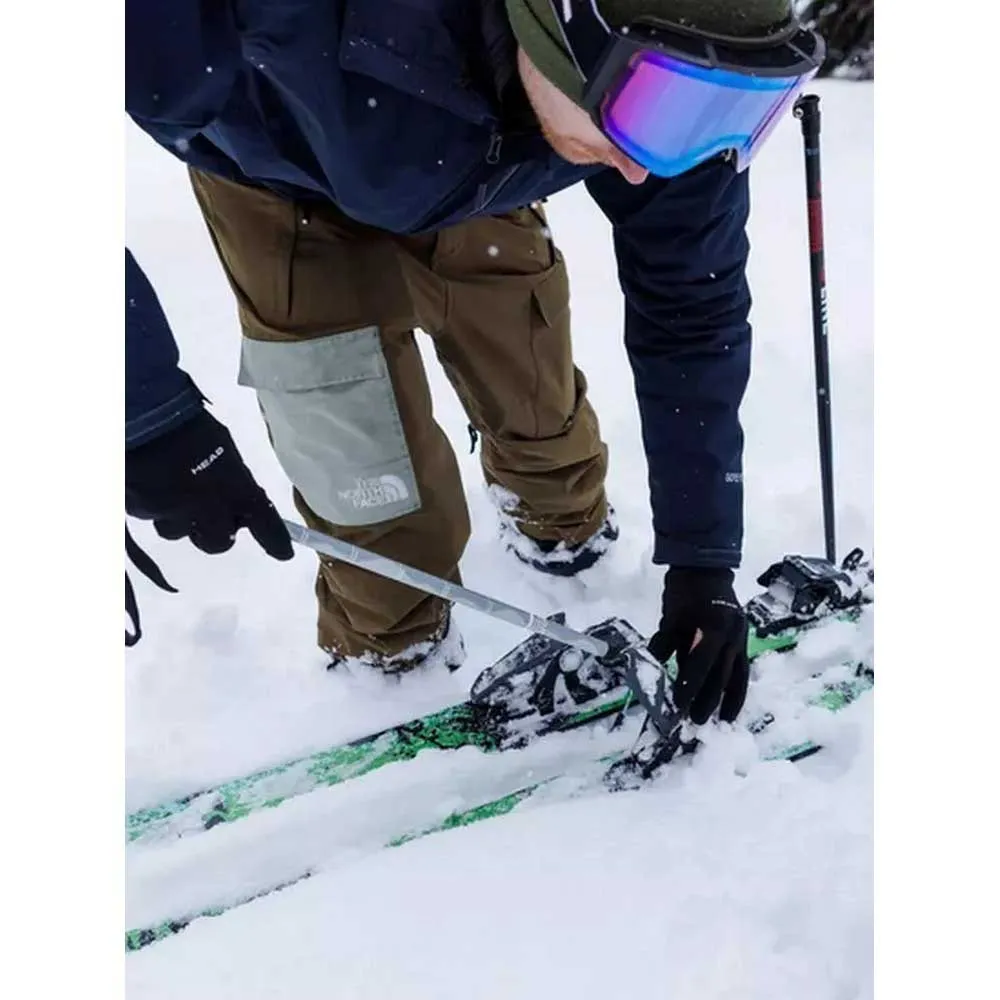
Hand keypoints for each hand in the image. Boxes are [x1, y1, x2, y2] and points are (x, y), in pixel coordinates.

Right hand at [125, 410, 293, 560]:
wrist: (143, 415)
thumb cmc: (190, 425)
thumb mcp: (223, 449)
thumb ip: (232, 478)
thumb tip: (235, 494)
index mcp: (235, 488)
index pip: (264, 523)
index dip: (275, 541)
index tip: (284, 553)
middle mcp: (207, 508)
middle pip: (219, 543)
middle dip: (216, 534)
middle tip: (212, 520)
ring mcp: (170, 512)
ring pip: (176, 531)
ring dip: (178, 519)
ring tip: (171, 491)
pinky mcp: (138, 511)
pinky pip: (148, 516)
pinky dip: (151, 505)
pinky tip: (148, 483)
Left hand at [647, 567, 748, 724]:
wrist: (706, 569)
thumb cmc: (684, 592)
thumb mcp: (670, 617)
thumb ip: (665, 644)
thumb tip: (653, 671)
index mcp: (714, 626)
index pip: (700, 663)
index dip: (689, 686)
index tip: (679, 706)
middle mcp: (732, 635)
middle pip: (720, 674)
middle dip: (708, 699)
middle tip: (695, 721)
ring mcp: (740, 638)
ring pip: (736, 675)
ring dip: (728, 699)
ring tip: (723, 721)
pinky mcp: (743, 641)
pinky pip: (741, 669)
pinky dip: (736, 688)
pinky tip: (731, 706)